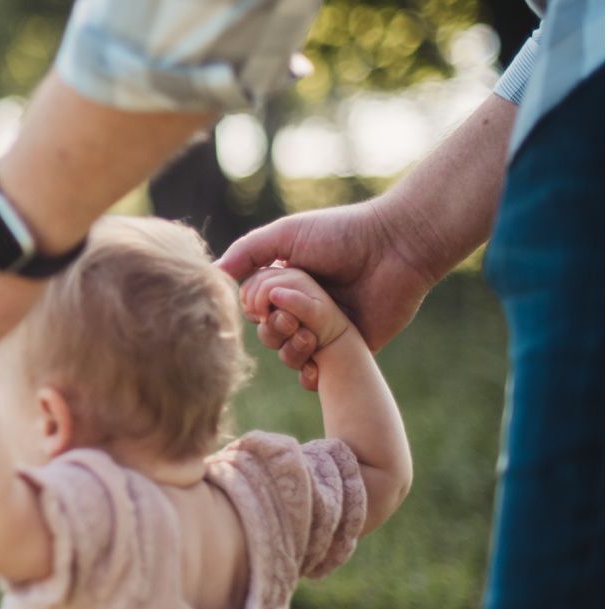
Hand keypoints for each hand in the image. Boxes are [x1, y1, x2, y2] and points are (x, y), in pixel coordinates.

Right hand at [217, 201, 434, 391]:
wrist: (396, 248)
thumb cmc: (342, 234)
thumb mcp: (287, 234)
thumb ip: (247, 252)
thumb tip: (213, 272)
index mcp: (287, 282)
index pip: (252, 306)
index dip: (253, 307)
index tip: (266, 299)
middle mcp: (303, 307)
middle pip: (267, 333)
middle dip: (272, 329)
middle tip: (289, 317)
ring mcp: (325, 330)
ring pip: (288, 356)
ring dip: (290, 350)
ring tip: (309, 334)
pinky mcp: (349, 349)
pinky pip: (320, 374)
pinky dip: (312, 375)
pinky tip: (316, 362)